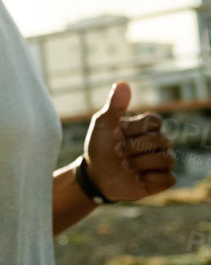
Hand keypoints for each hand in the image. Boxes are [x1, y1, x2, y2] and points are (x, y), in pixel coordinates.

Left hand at [83, 82, 175, 200]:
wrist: (95, 173)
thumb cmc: (101, 146)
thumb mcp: (102, 124)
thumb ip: (114, 105)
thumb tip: (123, 83)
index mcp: (148, 127)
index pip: (155, 120)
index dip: (134, 127)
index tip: (115, 134)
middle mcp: (160, 143)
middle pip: (160, 139)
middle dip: (134, 146)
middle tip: (117, 151)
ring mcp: (163, 162)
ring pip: (166, 159)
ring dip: (139, 162)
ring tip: (124, 165)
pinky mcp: (162, 180)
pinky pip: (169, 179)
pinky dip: (150, 178)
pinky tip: (136, 178)